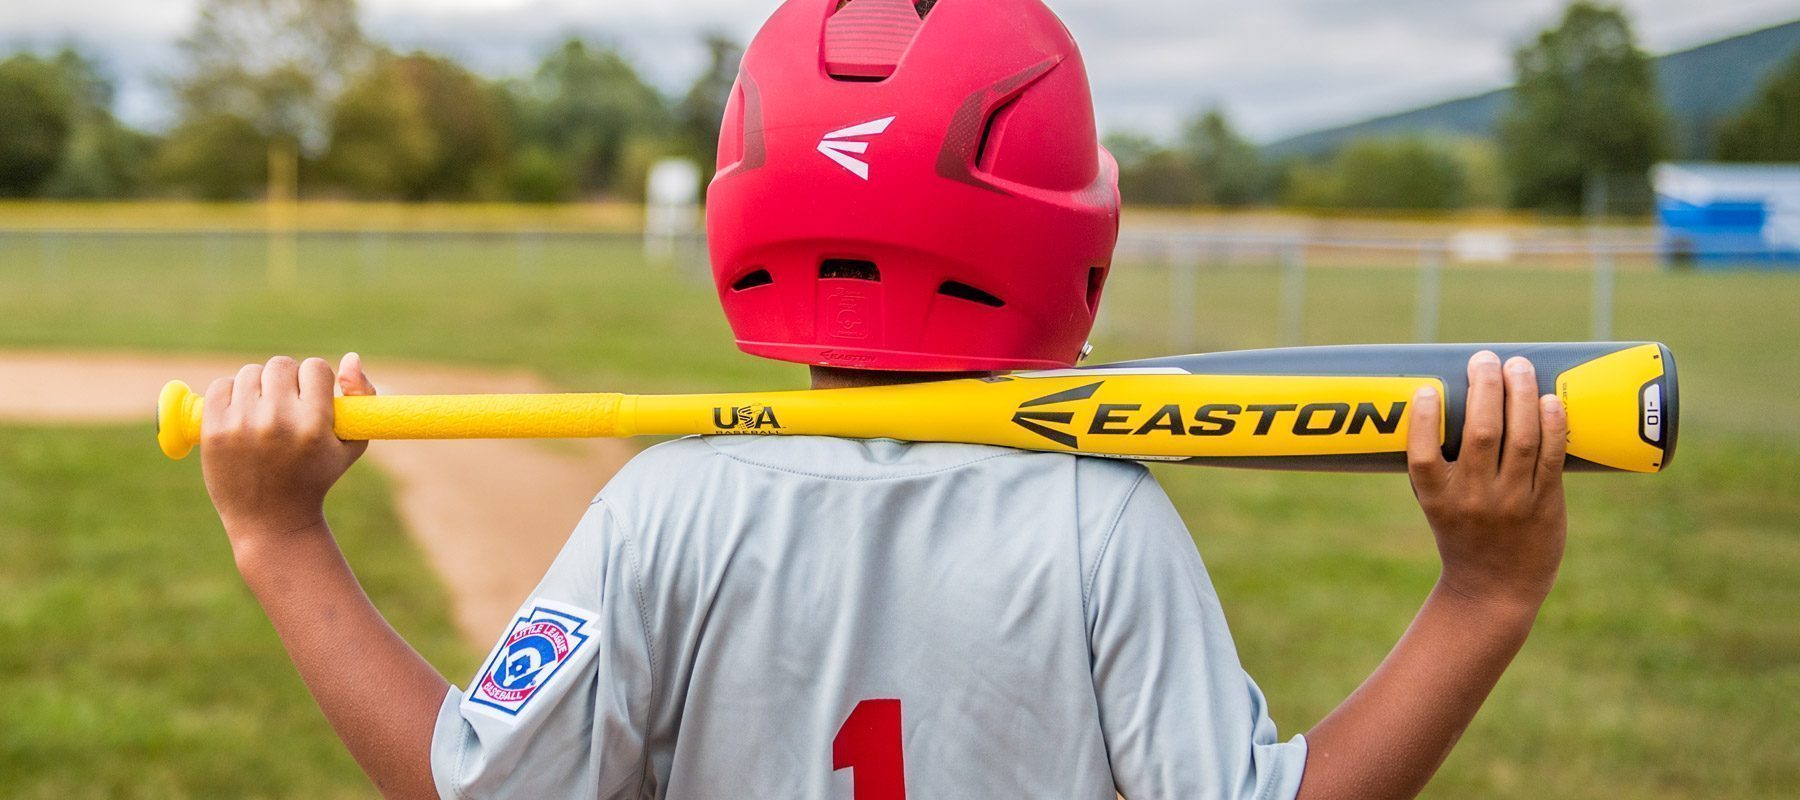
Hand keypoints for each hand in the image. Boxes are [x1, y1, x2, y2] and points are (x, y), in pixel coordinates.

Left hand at [201, 354, 378, 550]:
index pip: (314, 368)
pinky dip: (231, 393)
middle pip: (281, 365)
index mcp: (313, 425)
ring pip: (250, 373)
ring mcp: (241, 426)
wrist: (271, 521)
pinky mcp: (213, 431)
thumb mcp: (351, 444)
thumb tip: (351, 357)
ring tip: (264, 410)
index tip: (312, 397)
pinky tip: (241, 412)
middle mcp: (276, 422)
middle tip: (286, 402)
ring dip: (259, 386)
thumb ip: (362, 396)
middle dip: (287, 380)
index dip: (315, 381)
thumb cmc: (316, 477)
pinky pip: (221, 386)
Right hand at [1407, 352, 1568, 610]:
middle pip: (1479, 433)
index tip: (1430, 389)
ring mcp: (1512, 501)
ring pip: (1519, 438)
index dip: (1425, 419)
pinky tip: (1548, 400)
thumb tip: (1457, 397)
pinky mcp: (1545, 504)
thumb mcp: (1438, 503)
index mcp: (1437, 498)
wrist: (1494, 588)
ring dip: (1520, 394)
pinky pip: (1550, 457)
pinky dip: (1551, 425)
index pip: (1423, 454)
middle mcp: (1473, 499)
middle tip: (1484, 359)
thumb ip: (1443, 462)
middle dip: (1484, 387)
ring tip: (1517, 366)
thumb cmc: (1462, 535)